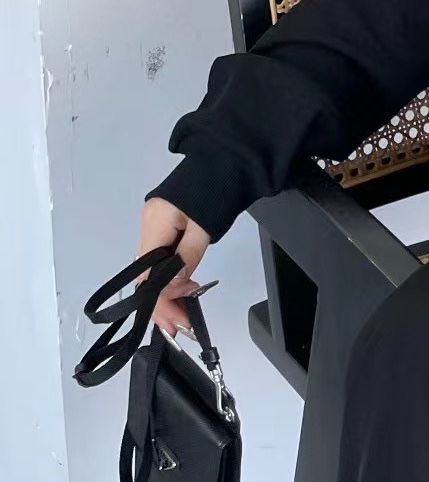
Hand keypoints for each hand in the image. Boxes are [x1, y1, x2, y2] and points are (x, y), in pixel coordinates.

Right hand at [137, 197, 211, 338]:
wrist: (227, 157)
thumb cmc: (218, 187)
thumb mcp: (205, 226)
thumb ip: (187, 256)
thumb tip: (175, 286)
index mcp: (155, 221)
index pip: (147, 273)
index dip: (159, 301)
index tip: (177, 320)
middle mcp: (148, 224)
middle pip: (146, 275)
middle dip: (163, 303)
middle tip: (183, 324)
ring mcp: (154, 224)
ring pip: (153, 270)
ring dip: (168, 293)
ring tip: (185, 310)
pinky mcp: (164, 225)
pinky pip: (161, 258)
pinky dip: (170, 276)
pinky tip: (184, 287)